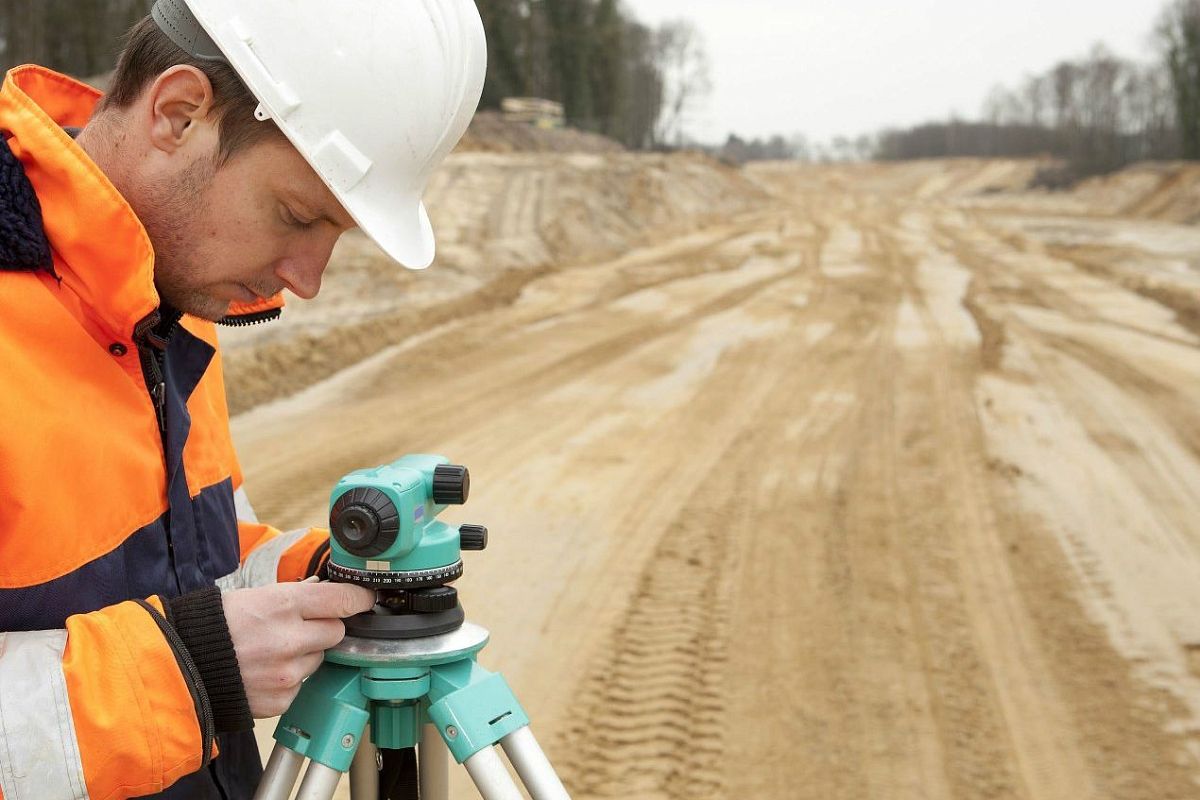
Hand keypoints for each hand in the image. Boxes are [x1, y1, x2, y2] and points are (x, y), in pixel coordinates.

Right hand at [222, 581, 375, 716]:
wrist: (183, 666)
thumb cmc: (217, 626)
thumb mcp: (256, 596)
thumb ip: (296, 596)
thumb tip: (326, 591)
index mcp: (284, 605)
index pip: (343, 599)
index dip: (358, 598)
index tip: (363, 599)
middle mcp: (289, 639)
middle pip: (337, 631)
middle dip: (325, 628)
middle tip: (301, 627)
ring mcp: (287, 673)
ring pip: (319, 659)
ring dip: (306, 654)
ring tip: (273, 651)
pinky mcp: (282, 699)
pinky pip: (302, 685)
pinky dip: (291, 679)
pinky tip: (266, 671)